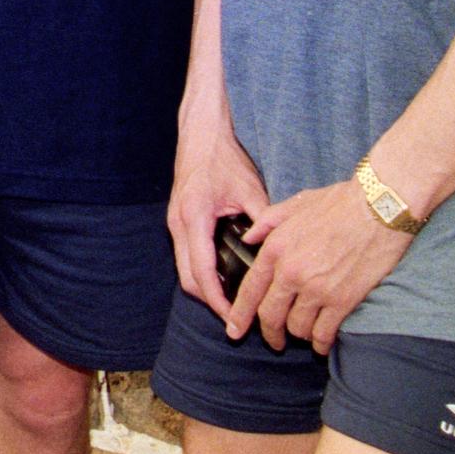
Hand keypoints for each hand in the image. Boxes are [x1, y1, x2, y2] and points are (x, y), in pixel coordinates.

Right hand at [168, 111, 268, 315]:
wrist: (200, 133)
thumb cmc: (224, 157)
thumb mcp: (249, 189)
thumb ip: (263, 221)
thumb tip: (280, 252)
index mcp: (194, 218)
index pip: (203, 273)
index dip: (218, 301)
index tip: (235, 320)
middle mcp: (178, 224)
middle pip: (188, 279)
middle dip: (210, 302)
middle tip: (236, 320)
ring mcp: (174, 222)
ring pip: (184, 269)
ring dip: (205, 288)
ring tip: (233, 304)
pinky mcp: (177, 219)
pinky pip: (186, 256)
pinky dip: (201, 272)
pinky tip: (223, 277)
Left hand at [224, 181, 409, 352]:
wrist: (379, 208)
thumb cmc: (339, 202)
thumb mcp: (295, 204)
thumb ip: (267, 222)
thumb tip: (248, 238)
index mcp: (275, 248)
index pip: (250, 289)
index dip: (240, 314)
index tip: (234, 330)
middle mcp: (291, 272)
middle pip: (270, 316)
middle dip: (270, 334)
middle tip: (274, 343)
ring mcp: (317, 289)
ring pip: (297, 327)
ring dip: (299, 335)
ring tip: (304, 334)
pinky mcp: (343, 300)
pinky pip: (324, 333)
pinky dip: (321, 343)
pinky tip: (322, 344)